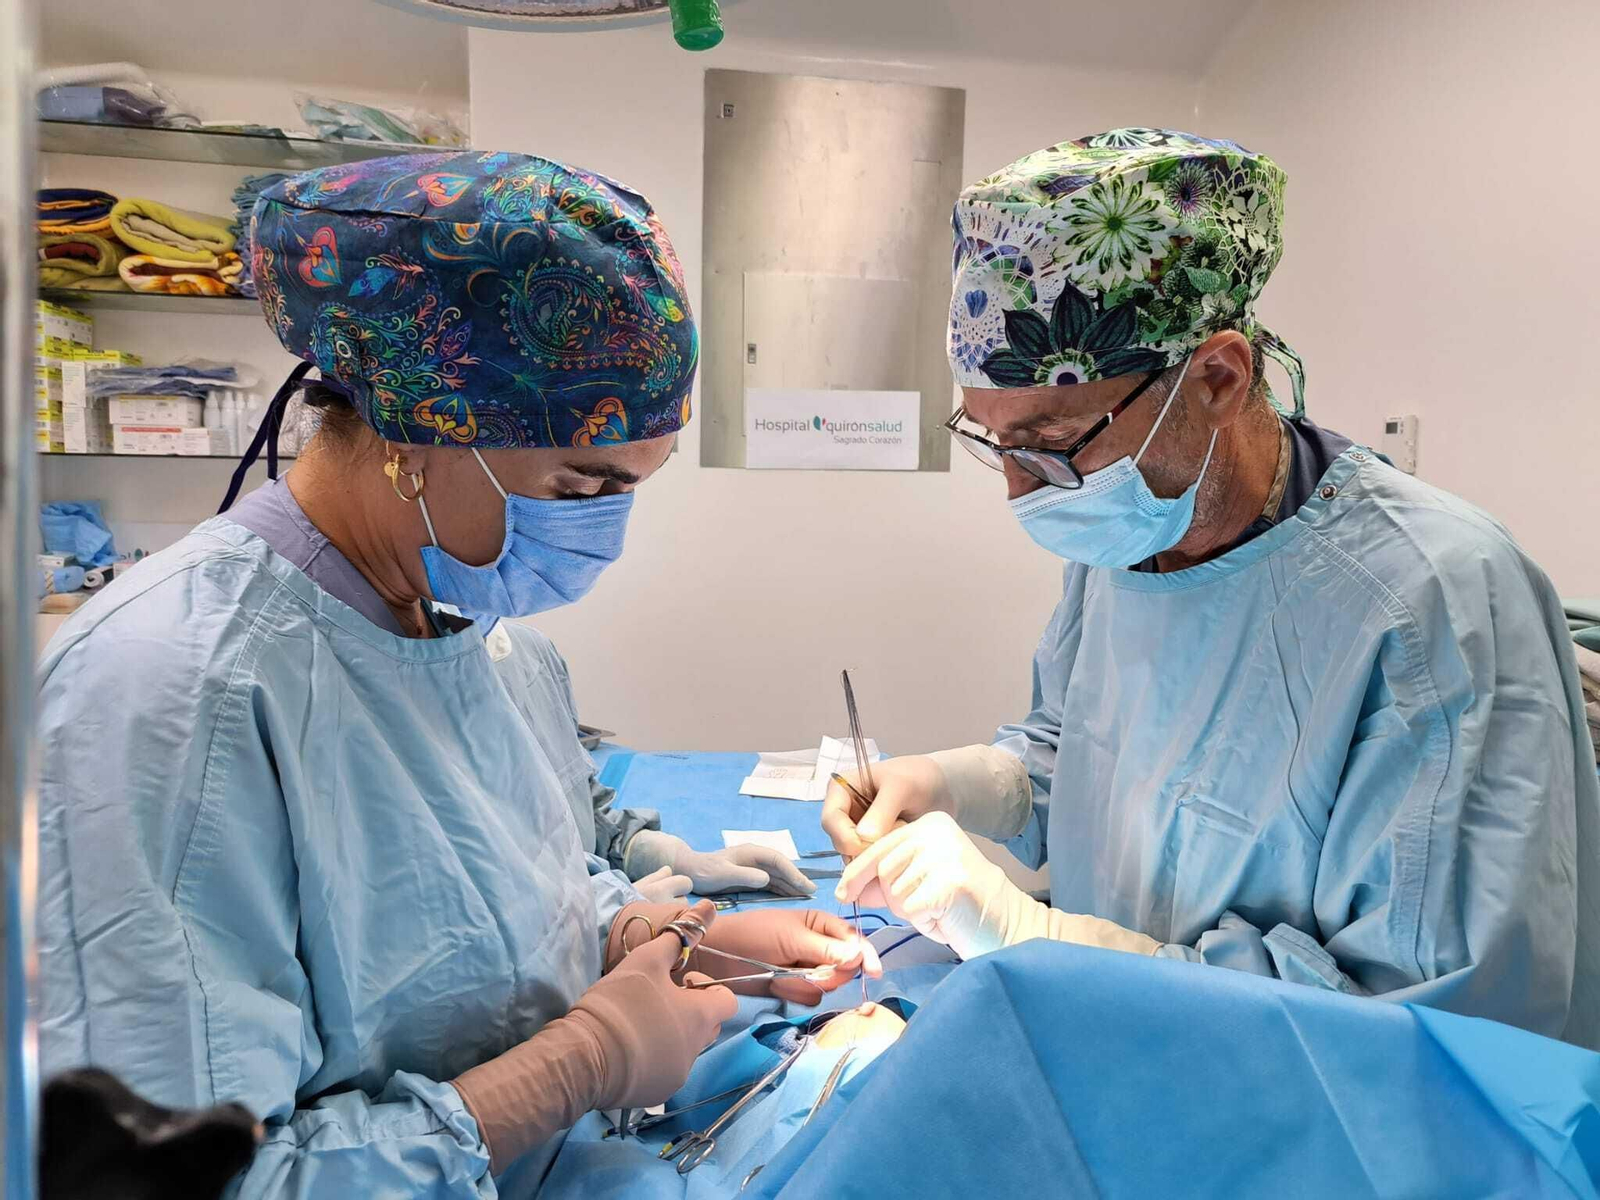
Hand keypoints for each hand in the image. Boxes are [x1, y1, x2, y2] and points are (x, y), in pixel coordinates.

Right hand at [570, 900, 737, 1107]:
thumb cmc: (620, 1003)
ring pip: (685, 1048)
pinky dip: (654, 1057)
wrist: (583, 1057)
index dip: (707, 987)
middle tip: (656, 999)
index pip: (727, 1001)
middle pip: (707, 1025)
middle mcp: (696, 1050)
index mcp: (700, 1017)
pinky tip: (627, 1047)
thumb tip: (711, 907)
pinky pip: (665, 1069)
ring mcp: (677, 1075)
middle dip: (689, 1010)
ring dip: (671, 1033)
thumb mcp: (647, 960)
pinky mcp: (656, 1094)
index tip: (680, 981)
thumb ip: (681, 934)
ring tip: (637, 1023)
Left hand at [626, 830, 815, 896]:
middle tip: (813, 892)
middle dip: (797, 878)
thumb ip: (745, 876)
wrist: (690, 870)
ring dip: (792, 884)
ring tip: (806, 895)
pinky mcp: (750, 876)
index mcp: (752, 853)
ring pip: (778, 875)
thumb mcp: (724, 873)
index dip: (794, 873)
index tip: (805, 886)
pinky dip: (782, 888)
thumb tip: (767, 878)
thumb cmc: (705, 871)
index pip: (779, 862)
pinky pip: (771, 882)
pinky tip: (790, 896)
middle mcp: (756, 858)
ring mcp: (753, 867)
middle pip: (782, 868)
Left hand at [698, 909, 883, 1003]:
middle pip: (846, 968)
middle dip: (829, 973)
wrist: (719, 955)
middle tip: (807, 970)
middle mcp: (820, 947)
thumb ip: (826, 949)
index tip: (873, 972)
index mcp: (822, 925)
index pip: (854, 940)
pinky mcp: (795, 988)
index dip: (866, 955)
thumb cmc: (755, 935)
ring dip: (806, 983)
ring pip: (828, 986)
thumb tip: (858, 956)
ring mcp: (808, 969)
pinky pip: (810, 998)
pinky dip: (794, 993)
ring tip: (782, 974)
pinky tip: (776, 985)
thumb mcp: (792, 938)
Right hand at [821, 754, 950, 858]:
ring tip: (899, 844)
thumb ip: (882, 810)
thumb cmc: (917, 777)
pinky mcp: (871, 845)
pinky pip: (867, 862)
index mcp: (841, 790)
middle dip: (862, 849)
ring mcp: (857, 830)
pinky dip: (881, 863)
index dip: (845, 836)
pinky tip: (898, 855)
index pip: (830, 820)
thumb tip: (863, 837)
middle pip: (840, 841)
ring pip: (853, 855)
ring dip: (874, 857)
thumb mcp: (901, 787)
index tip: (869, 844)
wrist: (939, 786)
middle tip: (890, 844)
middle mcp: (844, 812)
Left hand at [834, 811, 1009, 957]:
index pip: (878, 845)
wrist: (1006, 923)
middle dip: (891, 896)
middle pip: (882, 869)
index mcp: (930, 823)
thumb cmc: (959, 904)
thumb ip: (884, 880)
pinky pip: (910, 907)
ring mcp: (945, 853)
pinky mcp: (950, 881)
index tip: (843, 893)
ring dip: (908, 909)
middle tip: (924, 904)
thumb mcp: (917, 883)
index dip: (856, 872)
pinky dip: (921, 920)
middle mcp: (937, 831)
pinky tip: (945, 915)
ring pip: (894, 890)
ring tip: (938, 907)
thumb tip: (847, 888)